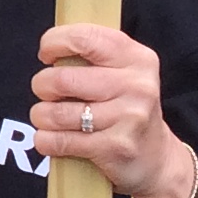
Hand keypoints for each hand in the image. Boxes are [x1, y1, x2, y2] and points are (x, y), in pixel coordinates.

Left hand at [33, 24, 189, 197]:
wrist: (156, 158)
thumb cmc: (125, 107)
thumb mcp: (122, 71)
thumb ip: (92, 54)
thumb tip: (49, 45)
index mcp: (137, 58)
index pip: (84, 38)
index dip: (53, 42)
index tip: (46, 55)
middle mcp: (137, 86)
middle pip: (61, 79)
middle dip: (42, 86)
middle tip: (47, 93)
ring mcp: (128, 118)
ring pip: (55, 113)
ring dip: (41, 116)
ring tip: (48, 117)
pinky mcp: (115, 147)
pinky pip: (59, 141)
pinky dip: (45, 140)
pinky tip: (51, 139)